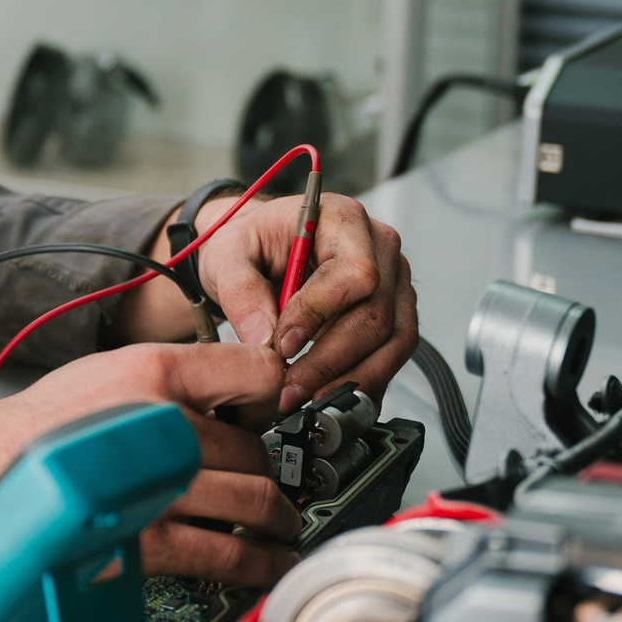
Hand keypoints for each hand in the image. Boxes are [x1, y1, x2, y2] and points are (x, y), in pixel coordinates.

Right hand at [0, 342, 301, 587]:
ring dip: (278, 518)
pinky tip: (271, 560)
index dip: (270, 399)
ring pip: (257, 501)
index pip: (258, 373)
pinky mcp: (151, 544)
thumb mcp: (107, 370)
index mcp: (153, 372)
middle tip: (264, 479)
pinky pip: (233, 555)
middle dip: (266, 468)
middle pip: (258, 448)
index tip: (269, 416)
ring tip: (281, 523)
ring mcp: (159, 488)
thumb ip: (172, 376)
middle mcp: (162, 425)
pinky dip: (264, 561)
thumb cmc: (38, 430)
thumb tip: (232, 394)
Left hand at [119, 190, 419, 416]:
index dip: (320, 314)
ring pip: (391, 342)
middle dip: (329, 361)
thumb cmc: (250, 244)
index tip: (282, 345)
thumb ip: (240, 290)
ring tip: (304, 400)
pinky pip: (391, 357)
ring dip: (349, 380)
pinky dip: (362, 384)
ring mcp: (393, 284)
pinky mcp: (394, 315)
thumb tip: (263, 339)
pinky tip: (329, 401)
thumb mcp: (227, 255)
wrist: (261, 252)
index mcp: (344, 220)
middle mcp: (380, 249)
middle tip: (288, 390)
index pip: (354, 272)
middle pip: (375, 315)